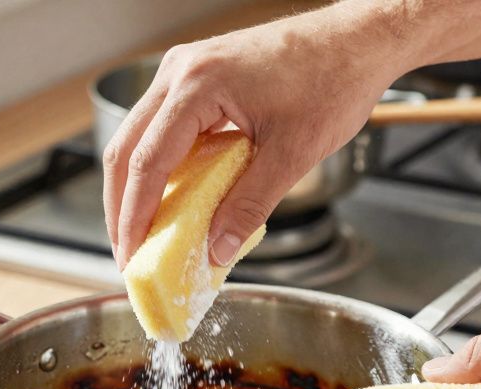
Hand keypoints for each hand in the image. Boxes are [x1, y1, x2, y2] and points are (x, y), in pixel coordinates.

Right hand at [102, 5, 408, 269]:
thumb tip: (216, 248)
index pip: (147, 160)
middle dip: (122, 205)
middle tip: (129, 253)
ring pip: (139, 136)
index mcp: (198, 84)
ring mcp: (186, 70)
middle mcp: (181, 71)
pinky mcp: (199, 77)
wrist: (358, 41)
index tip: (130, 254)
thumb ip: (250, 204)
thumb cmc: (334, 80)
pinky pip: (163, 126)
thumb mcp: (292, 153)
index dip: (134, 214)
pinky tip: (169, 197)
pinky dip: (160, 165)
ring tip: (143, 232)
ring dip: (137, 186)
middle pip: (127, 147)